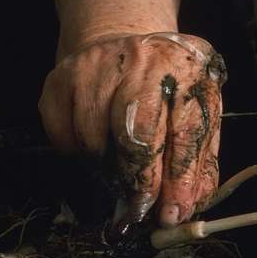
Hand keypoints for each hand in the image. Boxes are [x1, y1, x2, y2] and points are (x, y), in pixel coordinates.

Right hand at [39, 32, 225, 233]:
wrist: (119, 43)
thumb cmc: (164, 90)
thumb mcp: (195, 115)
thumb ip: (196, 163)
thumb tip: (183, 210)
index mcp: (187, 68)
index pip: (185, 133)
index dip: (179, 181)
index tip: (172, 214)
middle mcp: (142, 58)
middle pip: (136, 135)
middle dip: (140, 181)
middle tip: (140, 206)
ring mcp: (96, 65)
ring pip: (94, 140)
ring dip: (106, 167)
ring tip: (117, 166)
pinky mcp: (60, 78)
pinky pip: (63, 135)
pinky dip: (76, 151)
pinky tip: (92, 141)